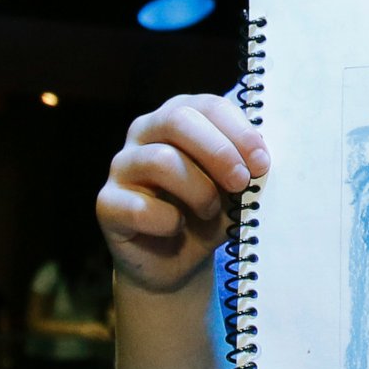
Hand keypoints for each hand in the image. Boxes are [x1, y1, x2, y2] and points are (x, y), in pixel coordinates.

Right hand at [96, 91, 268, 293]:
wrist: (176, 262)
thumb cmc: (208, 213)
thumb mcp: (234, 187)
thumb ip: (245, 167)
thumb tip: (260, 157)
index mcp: (179, 117)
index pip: (207, 106)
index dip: (238, 132)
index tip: (261, 163)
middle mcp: (145, 132)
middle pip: (178, 120)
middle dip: (218, 152)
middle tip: (241, 182)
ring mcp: (122, 166)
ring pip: (161, 161)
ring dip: (198, 191)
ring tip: (210, 211)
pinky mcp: (107, 203)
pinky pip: (140, 207)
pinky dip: (169, 222)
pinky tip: (177, 228)